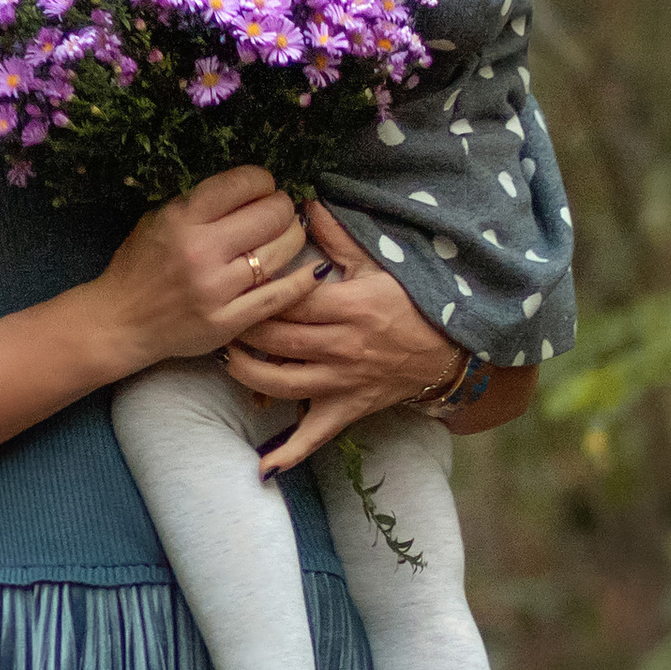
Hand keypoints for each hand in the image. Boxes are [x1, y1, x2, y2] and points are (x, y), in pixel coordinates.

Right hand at [98, 162, 308, 367]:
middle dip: (283, 208)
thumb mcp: (159, 219)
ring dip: (293, 238)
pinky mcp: (228, 321)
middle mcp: (201, 251)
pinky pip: (280, 296)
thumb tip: (252, 188)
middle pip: (271, 214)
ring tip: (288, 236)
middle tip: (279, 212)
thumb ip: (201, 204)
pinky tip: (312, 269)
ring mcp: (217, 289)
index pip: (243, 183)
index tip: (263, 188)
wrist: (121, 322)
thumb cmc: (140, 266)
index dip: (263, 181)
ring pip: (281, 252)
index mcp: (182, 219)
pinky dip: (303, 280)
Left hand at [221, 201, 467, 473]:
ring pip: (281, 383)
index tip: (235, 278)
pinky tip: (261, 465)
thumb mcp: (380, 264)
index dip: (259, 291)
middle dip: (242, 328)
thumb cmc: (414, 302)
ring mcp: (343, 382)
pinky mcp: (348, 409)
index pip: (289, 300)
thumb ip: (339, 237)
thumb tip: (305, 204)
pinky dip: (289, 453)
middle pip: (276, 340)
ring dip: (247, 372)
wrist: (453, 350)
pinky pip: (315, 436)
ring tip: (226, 357)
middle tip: (217, 315)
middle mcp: (341, 347)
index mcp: (348, 307)